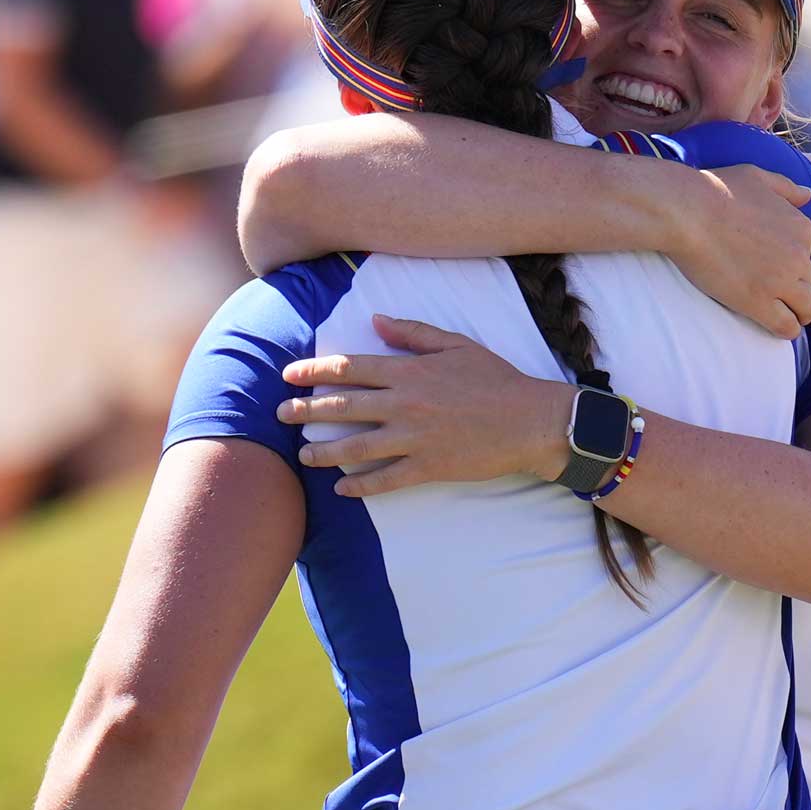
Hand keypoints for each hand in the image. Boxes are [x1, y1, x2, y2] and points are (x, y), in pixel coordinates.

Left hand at [277, 315, 575, 496]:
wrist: (530, 420)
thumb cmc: (496, 379)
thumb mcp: (456, 345)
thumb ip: (412, 333)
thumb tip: (374, 321)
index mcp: (409, 371)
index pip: (349, 368)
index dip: (314, 371)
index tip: (290, 375)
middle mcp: (404, 404)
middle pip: (342, 406)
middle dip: (305, 410)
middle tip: (280, 415)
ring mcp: (414, 439)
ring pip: (354, 446)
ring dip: (322, 451)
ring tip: (301, 455)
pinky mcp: (427, 467)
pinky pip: (384, 480)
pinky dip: (359, 485)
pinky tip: (341, 488)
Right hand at [667, 164, 810, 338]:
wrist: (687, 211)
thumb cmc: (715, 189)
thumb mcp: (757, 176)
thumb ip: (785, 187)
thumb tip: (807, 195)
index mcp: (800, 225)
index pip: (806, 253)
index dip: (789, 262)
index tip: (768, 265)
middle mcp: (799, 254)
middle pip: (807, 280)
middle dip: (792, 286)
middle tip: (766, 288)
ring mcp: (781, 281)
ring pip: (807, 308)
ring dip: (796, 312)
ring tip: (779, 314)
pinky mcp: (760, 303)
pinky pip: (787, 328)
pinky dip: (785, 330)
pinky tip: (772, 325)